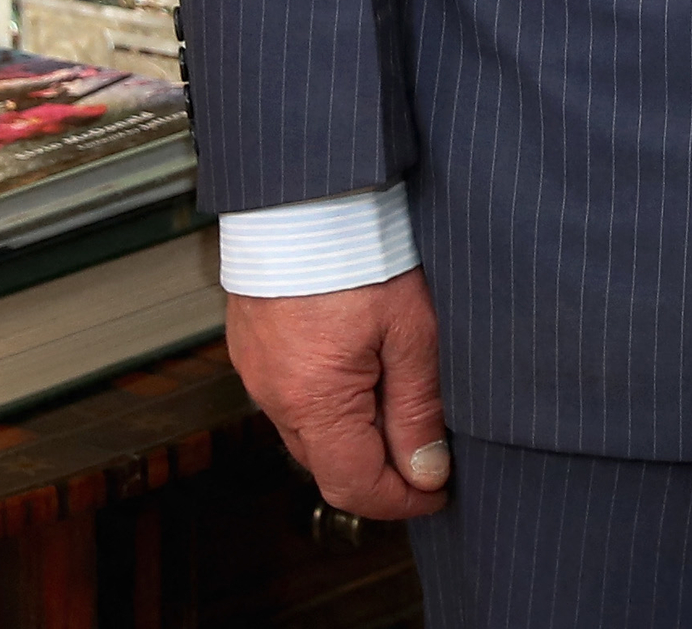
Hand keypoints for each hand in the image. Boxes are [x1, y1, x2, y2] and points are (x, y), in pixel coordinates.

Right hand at [225, 271, 451, 521]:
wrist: (306, 191)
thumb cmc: (362, 249)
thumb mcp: (412, 332)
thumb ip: (417, 408)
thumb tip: (425, 472)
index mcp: (314, 402)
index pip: (354, 486)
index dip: (402, 501)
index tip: (439, 492)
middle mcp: (274, 396)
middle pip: (328, 464)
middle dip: (380, 470)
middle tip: (429, 452)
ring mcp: (256, 371)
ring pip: (308, 432)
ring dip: (353, 434)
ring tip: (400, 405)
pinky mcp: (252, 345)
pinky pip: (290, 395)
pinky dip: (327, 400)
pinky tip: (360, 369)